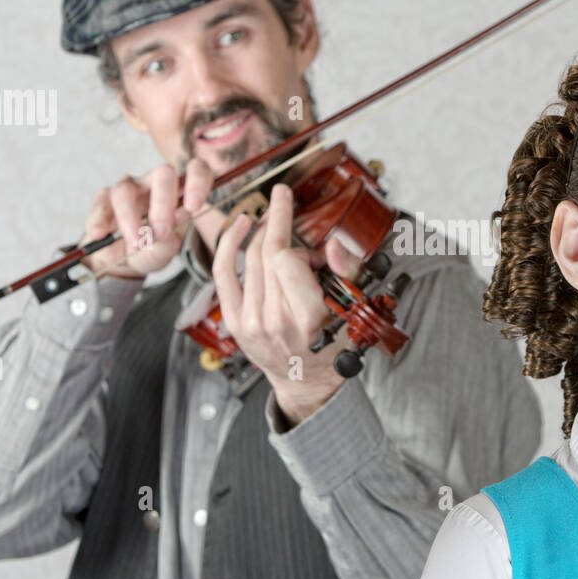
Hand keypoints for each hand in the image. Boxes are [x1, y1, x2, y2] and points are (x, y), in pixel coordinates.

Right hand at [79, 159, 214, 278]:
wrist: (118, 260)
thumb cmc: (149, 249)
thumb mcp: (161, 253)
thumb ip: (166, 244)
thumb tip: (165, 232)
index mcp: (179, 192)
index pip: (196, 170)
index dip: (198, 182)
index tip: (194, 206)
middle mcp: (155, 183)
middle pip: (163, 173)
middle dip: (163, 202)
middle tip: (161, 232)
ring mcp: (128, 187)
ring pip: (126, 189)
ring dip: (130, 217)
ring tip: (135, 242)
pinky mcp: (103, 197)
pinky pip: (101, 204)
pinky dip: (100, 220)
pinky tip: (100, 235)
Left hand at [211, 182, 366, 424]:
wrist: (305, 380)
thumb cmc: (333, 344)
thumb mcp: (353, 309)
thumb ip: (347, 273)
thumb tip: (333, 245)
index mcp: (308, 317)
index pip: (286, 258)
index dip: (292, 231)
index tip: (293, 204)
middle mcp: (275, 320)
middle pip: (266, 254)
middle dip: (275, 221)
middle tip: (281, 198)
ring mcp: (251, 322)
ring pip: (248, 258)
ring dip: (259, 232)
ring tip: (270, 217)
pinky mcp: (234, 322)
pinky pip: (224, 274)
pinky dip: (228, 246)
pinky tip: (240, 227)